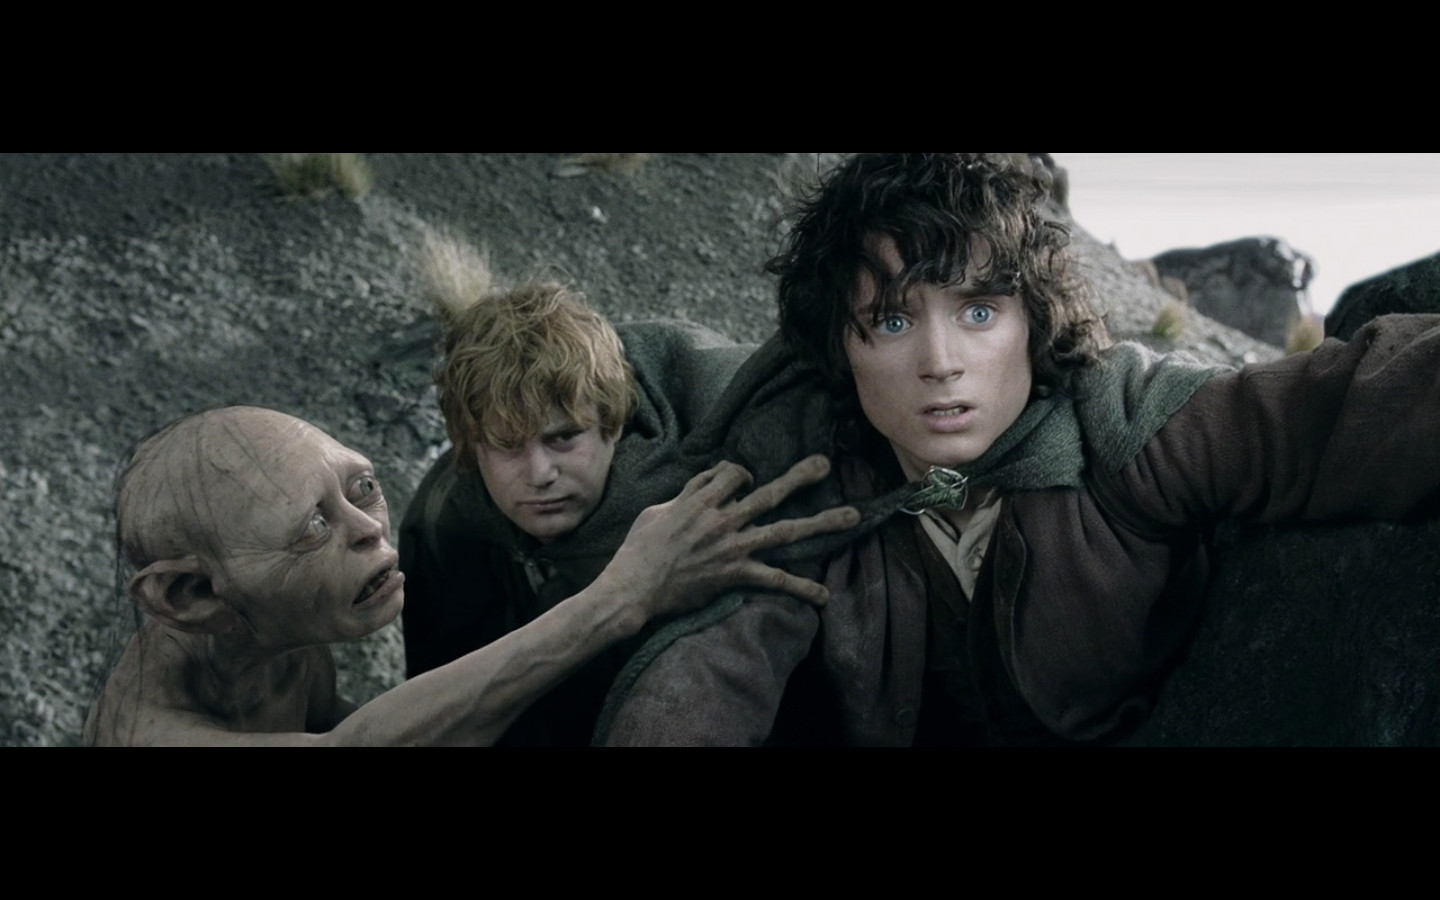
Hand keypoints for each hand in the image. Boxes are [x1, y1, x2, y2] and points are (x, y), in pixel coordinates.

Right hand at [604, 455, 858, 618]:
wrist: (636, 585)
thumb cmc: (640, 547)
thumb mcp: (658, 509)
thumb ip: (686, 494)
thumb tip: (706, 484)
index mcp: (702, 499)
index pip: (735, 473)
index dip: (741, 474)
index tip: (741, 483)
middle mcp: (724, 518)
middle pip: (770, 492)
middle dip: (800, 477)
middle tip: (825, 464)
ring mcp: (734, 546)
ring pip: (785, 530)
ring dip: (822, 522)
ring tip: (852, 516)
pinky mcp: (736, 574)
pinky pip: (775, 579)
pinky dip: (800, 588)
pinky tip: (823, 595)